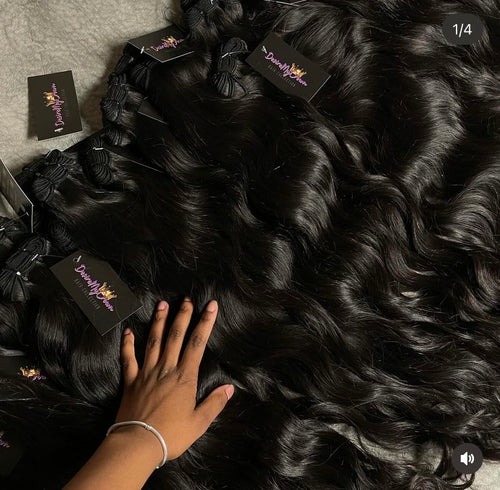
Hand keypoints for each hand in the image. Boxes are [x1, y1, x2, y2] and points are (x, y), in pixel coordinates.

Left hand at [112, 298, 233, 464]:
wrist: (138, 443)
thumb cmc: (171, 435)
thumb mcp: (199, 423)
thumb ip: (215, 403)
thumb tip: (230, 388)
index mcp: (185, 377)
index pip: (197, 343)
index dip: (205, 322)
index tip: (211, 306)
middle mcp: (166, 369)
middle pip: (175, 336)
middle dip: (183, 315)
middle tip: (186, 299)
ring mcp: (147, 372)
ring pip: (153, 341)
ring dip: (158, 321)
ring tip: (162, 304)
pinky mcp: (131, 381)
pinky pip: (128, 358)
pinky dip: (127, 343)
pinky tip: (128, 331)